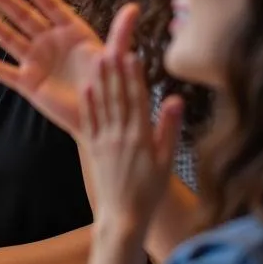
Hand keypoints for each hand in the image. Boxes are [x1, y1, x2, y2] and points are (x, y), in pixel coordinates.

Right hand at [0, 0, 138, 137]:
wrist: (102, 116)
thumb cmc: (111, 84)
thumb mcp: (115, 57)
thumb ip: (121, 34)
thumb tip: (134, 8)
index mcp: (71, 32)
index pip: (49, 5)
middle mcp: (50, 42)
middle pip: (24, 17)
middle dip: (5, 0)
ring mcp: (37, 62)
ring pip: (11, 39)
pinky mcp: (29, 84)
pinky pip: (7, 73)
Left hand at [81, 50, 182, 233]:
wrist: (123, 215)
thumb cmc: (150, 191)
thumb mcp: (166, 162)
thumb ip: (169, 129)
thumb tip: (175, 99)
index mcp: (140, 137)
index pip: (138, 100)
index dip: (135, 76)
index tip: (133, 55)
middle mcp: (120, 134)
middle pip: (118, 97)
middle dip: (116, 71)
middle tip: (113, 47)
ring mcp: (104, 140)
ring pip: (103, 104)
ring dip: (102, 80)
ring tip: (99, 59)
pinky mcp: (93, 148)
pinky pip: (89, 121)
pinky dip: (88, 103)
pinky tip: (87, 87)